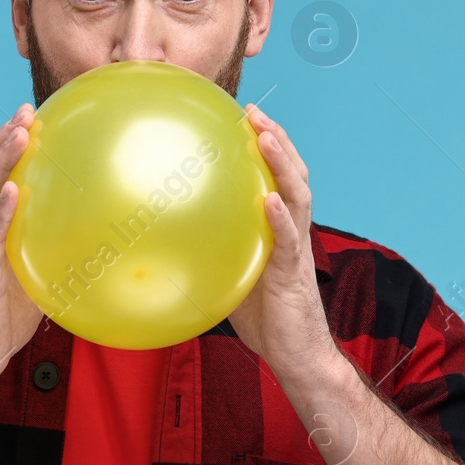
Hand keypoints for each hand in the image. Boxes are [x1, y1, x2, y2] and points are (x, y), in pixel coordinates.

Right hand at [0, 104, 44, 395]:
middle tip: (26, 110)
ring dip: (0, 161)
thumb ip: (51, 253)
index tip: (29, 118)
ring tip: (20, 134)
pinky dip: (2, 211)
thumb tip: (95, 243)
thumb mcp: (33, 278)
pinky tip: (16, 191)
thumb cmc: (3, 321)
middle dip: (2, 139)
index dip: (5, 147)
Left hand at [226, 104, 339, 382]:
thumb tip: (167, 240)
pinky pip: (289, 241)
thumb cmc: (264, 318)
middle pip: (291, 173)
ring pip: (297, 195)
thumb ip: (213, 251)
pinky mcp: (294, 273)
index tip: (243, 116)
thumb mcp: (231, 275)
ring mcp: (297, 249)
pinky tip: (270, 199)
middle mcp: (293, 230)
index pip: (276, 176)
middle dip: (275, 138)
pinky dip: (281, 218)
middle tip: (253, 111)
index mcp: (279, 228)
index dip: (265, 145)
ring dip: (282, 164)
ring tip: (266, 137)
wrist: (295, 354)